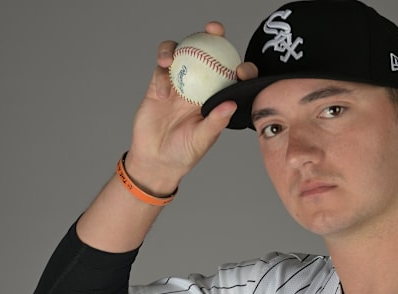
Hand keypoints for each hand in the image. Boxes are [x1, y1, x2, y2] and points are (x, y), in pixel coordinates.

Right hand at [127, 21, 257, 195]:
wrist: (155, 160)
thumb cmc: (184, 153)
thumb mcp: (202, 140)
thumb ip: (215, 122)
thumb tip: (231, 104)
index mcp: (217, 98)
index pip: (232, 76)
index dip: (241, 68)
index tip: (242, 70)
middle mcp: (200, 86)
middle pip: (208, 53)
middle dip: (212, 36)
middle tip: (213, 29)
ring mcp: (179, 83)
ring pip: (181, 53)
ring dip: (177, 48)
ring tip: (171, 58)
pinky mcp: (158, 85)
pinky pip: (161, 70)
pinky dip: (161, 74)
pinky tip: (162, 92)